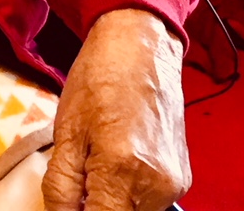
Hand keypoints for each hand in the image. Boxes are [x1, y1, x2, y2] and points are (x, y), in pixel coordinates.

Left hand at [42, 8, 188, 210]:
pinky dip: (129, 194)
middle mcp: (157, 184)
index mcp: (123, 170)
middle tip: (77, 184)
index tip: (67, 203)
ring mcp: (174, 184)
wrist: (140, 48)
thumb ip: (61, 187)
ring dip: (112, 204)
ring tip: (95, 167)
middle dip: (94, 208)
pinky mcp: (182, 180)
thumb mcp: (66, 133)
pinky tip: (115, 164)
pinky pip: (150, 203)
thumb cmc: (99, 79)